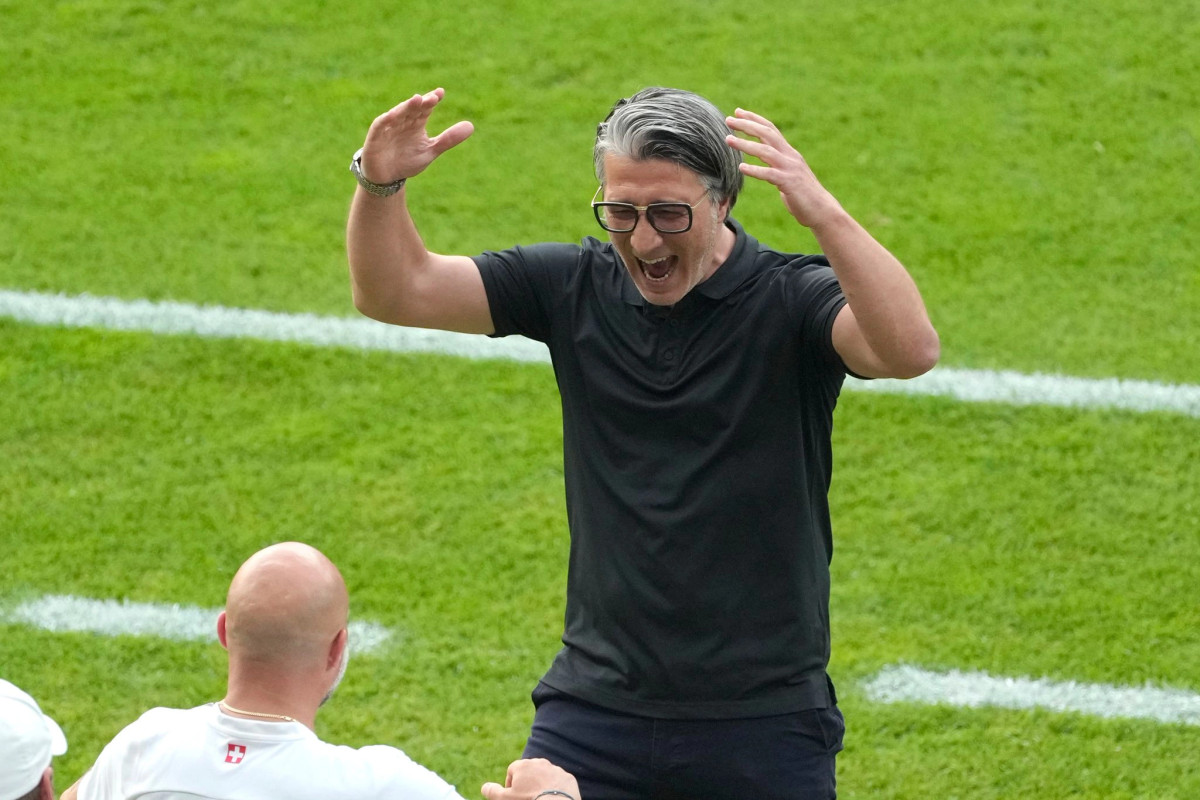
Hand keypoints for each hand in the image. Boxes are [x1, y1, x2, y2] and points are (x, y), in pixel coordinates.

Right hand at [358, 88, 474, 184]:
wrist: (387, 178)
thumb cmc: (407, 161)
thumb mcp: (431, 151)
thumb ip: (448, 139)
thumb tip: (471, 126)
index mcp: (416, 123)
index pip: (425, 108)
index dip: (432, 100)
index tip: (441, 93)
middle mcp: (403, 121)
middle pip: (413, 108)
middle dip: (422, 103)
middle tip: (433, 98)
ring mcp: (389, 127)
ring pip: (398, 113)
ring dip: (406, 107)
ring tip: (417, 99)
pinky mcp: (376, 136)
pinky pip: (381, 125)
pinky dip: (387, 120)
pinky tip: (393, 115)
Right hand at [481, 758, 580, 799]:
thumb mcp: (505, 799)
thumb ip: (492, 791)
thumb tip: (485, 787)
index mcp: (523, 765)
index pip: (512, 771)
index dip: (511, 784)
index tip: (513, 796)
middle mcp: (540, 762)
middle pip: (529, 772)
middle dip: (527, 783)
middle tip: (527, 798)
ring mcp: (555, 769)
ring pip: (545, 776)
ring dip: (541, 785)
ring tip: (540, 799)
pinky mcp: (567, 777)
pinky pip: (558, 782)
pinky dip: (555, 789)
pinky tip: (552, 799)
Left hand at [725, 108, 843, 228]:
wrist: (822, 210)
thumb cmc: (803, 196)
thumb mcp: (788, 176)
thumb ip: (778, 168)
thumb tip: (766, 167)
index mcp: (789, 153)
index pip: (770, 130)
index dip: (754, 119)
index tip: (738, 112)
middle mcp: (790, 156)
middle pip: (767, 134)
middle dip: (747, 125)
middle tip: (729, 119)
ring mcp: (790, 168)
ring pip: (765, 151)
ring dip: (745, 144)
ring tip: (728, 140)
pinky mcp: (789, 183)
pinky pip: (769, 174)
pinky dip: (755, 170)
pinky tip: (741, 168)